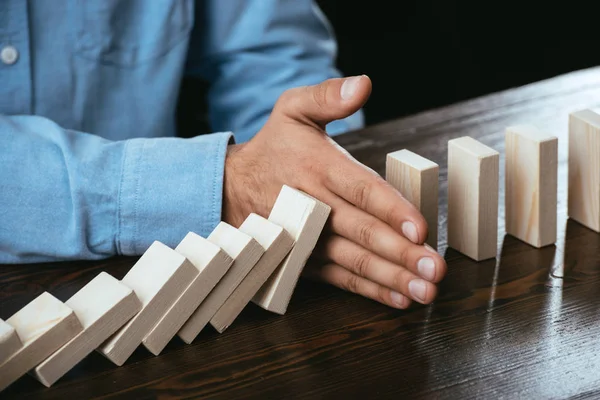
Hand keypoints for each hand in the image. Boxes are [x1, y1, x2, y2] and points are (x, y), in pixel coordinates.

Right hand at [223, 75, 446, 308]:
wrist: (231, 188)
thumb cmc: (272, 148)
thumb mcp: (291, 110)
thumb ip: (327, 96)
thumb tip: (363, 84)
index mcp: (318, 167)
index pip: (360, 190)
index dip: (391, 210)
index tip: (420, 228)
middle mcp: (314, 206)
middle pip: (362, 232)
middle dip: (401, 253)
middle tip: (435, 268)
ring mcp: (309, 238)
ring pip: (353, 261)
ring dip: (391, 278)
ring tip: (424, 290)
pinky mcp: (305, 260)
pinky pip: (339, 278)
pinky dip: (368, 290)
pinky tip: (397, 298)